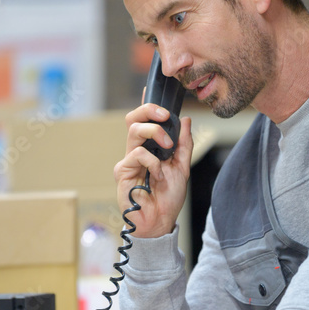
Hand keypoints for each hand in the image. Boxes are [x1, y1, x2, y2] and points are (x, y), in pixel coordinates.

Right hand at [113, 104, 192, 238]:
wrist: (161, 221)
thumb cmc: (168, 198)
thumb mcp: (183, 168)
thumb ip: (184, 144)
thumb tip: (186, 120)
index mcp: (150, 148)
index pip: (146, 121)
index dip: (147, 104)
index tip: (151, 87)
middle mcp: (137, 150)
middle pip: (133, 118)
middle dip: (149, 110)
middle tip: (165, 116)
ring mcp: (128, 160)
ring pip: (134, 130)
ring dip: (154, 133)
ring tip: (167, 147)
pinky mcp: (122, 171)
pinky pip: (137, 154)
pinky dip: (153, 162)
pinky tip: (158, 176)